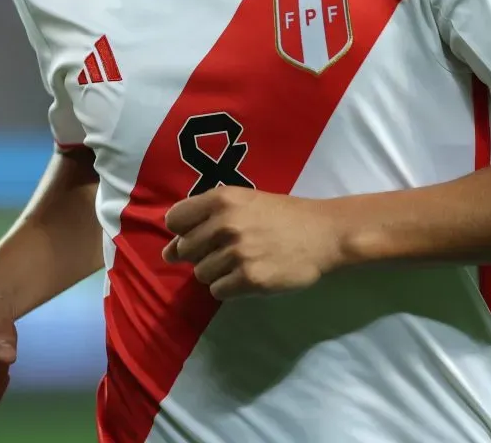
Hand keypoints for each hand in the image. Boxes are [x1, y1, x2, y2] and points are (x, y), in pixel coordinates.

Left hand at [163, 187, 341, 299]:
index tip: (201, 233)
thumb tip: (167, 253)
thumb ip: (204, 221)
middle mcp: (225, 224)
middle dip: (202, 253)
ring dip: (218, 271)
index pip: (175, 219)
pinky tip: (250, 274)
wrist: (323, 234)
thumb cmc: (282, 215)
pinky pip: (219, 291)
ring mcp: (237, 253)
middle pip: (185, 250)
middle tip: (230, 249)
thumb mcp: (244, 202)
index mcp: (222, 199)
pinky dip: (231, 287)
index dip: (183, 230)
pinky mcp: (249, 280)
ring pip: (201, 273)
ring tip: (244, 260)